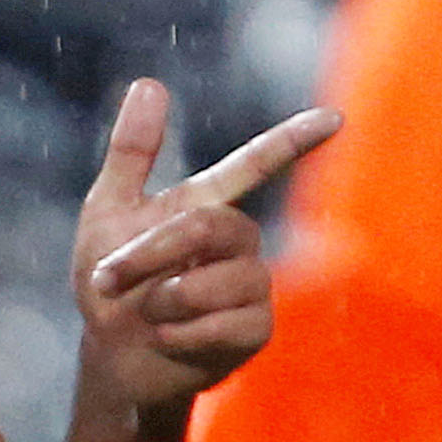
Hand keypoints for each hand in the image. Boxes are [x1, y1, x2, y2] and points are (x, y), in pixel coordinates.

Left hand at [73, 80, 340, 413]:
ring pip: (215, 281)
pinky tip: (169, 339)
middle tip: (107, 277)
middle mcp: (240, 241)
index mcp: (207, 205)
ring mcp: (253, 285)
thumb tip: (150, 83)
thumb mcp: (106, 213)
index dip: (294, 140)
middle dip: (150, 253)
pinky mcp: (257, 329)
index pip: (258, 164)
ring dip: (162, 300)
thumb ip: (131, 153)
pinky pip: (223, 323)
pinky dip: (179, 333)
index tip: (334, 117)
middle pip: (210, 226)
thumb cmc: (112, 285)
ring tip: (148, 315)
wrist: (114, 357)